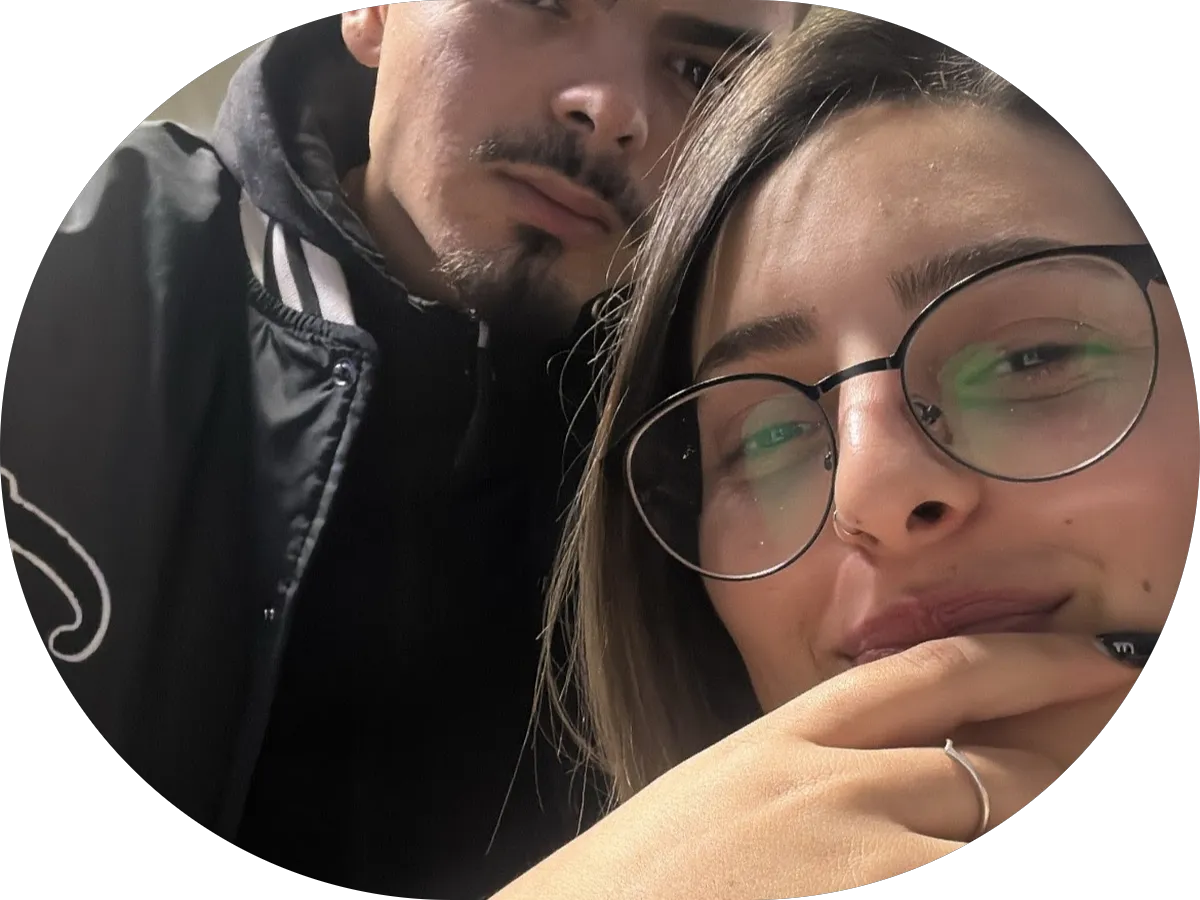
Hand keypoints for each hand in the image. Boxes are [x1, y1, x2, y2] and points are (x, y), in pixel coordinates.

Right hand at [490, 632, 1141, 899]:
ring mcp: (846, 853)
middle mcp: (826, 784)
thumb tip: (909, 780)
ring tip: (1049, 785)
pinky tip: (945, 846)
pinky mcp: (853, 899)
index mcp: (785, 739)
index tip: (1102, 659)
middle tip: (1115, 726)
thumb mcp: (723, 802)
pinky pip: (944, 862)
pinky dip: (963, 851)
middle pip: (991, 763)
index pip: (930, 673)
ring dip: (1025, 812)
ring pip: (991, 822)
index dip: (1030, 660)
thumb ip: (807, 781)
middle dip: (1070, 762)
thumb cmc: (637, 884)